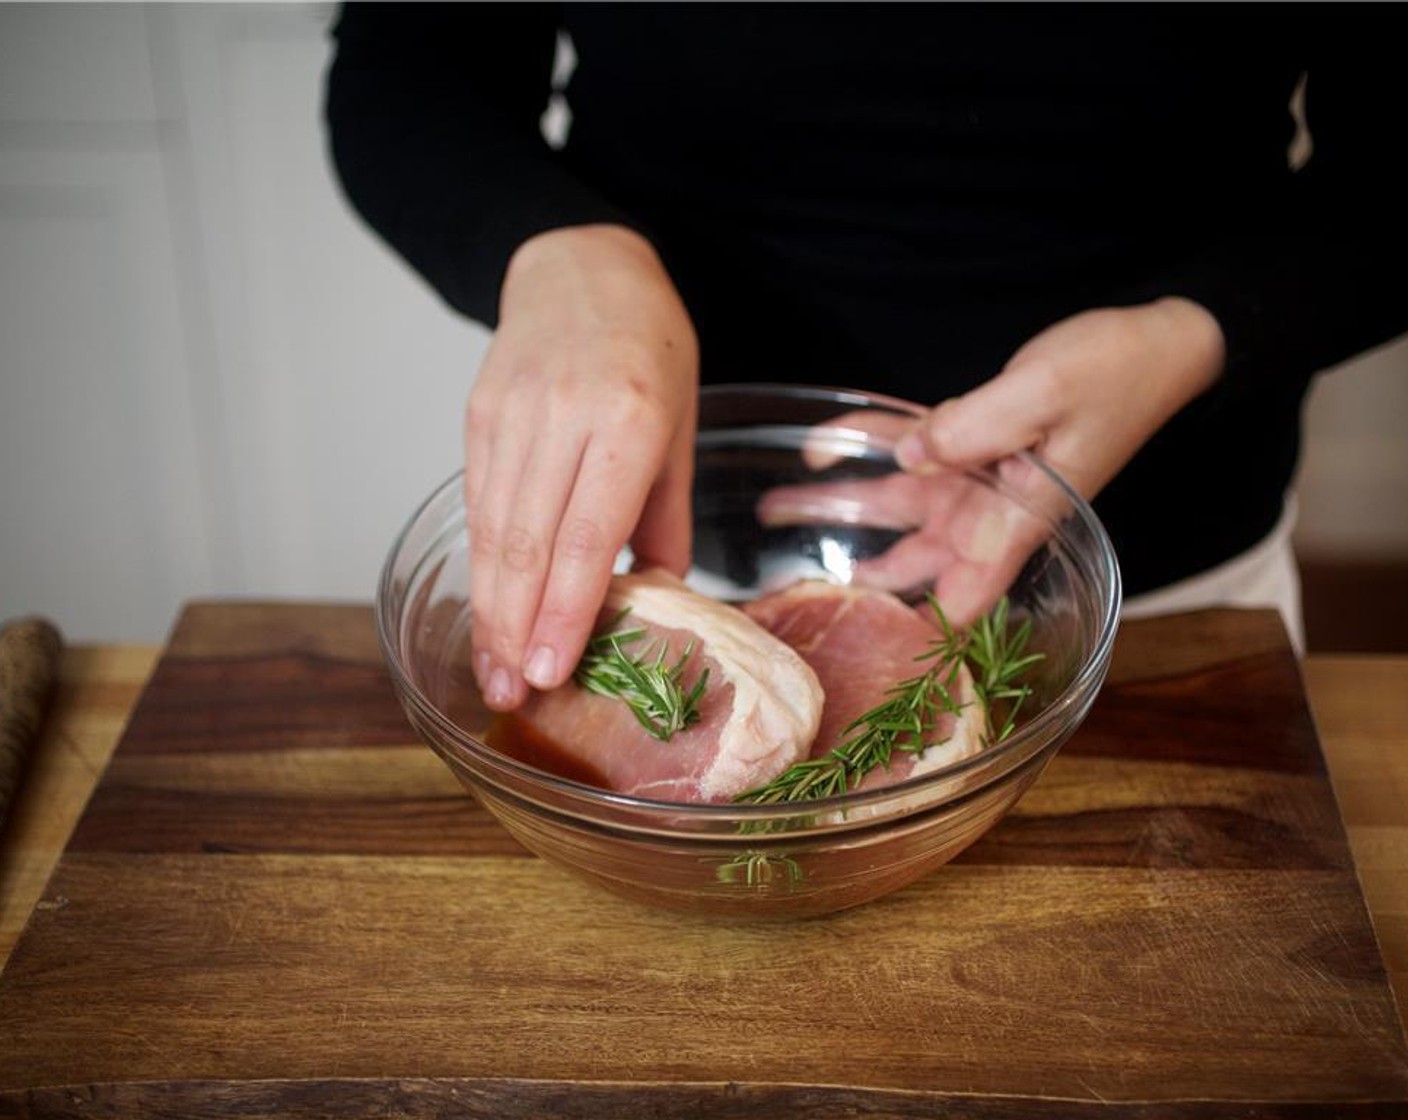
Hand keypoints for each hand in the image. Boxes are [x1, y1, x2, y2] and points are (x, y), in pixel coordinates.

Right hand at [464, 224, 697, 710]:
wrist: (582, 267)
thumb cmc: (649, 348)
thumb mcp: (680, 427)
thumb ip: (664, 515)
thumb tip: (656, 595)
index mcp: (629, 421)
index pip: (586, 536)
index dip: (563, 610)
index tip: (550, 671)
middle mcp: (563, 418)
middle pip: (527, 544)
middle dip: (516, 630)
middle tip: (513, 695)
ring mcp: (511, 415)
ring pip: (493, 531)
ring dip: (490, 610)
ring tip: (495, 672)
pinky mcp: (478, 416)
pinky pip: (479, 505)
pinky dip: (481, 564)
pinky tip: (487, 610)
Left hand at [759, 299, 1224, 624]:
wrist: (1156, 343)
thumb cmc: (1116, 373)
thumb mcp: (1044, 393)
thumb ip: (974, 427)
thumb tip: (910, 455)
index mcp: (1017, 522)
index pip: (962, 601)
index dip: (919, 641)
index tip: (866, 666)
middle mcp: (992, 513)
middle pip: (909, 562)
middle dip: (851, 577)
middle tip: (785, 587)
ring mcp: (979, 479)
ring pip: (895, 505)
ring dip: (838, 506)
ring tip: (778, 510)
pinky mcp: (974, 443)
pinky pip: (910, 448)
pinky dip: (867, 444)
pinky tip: (822, 446)